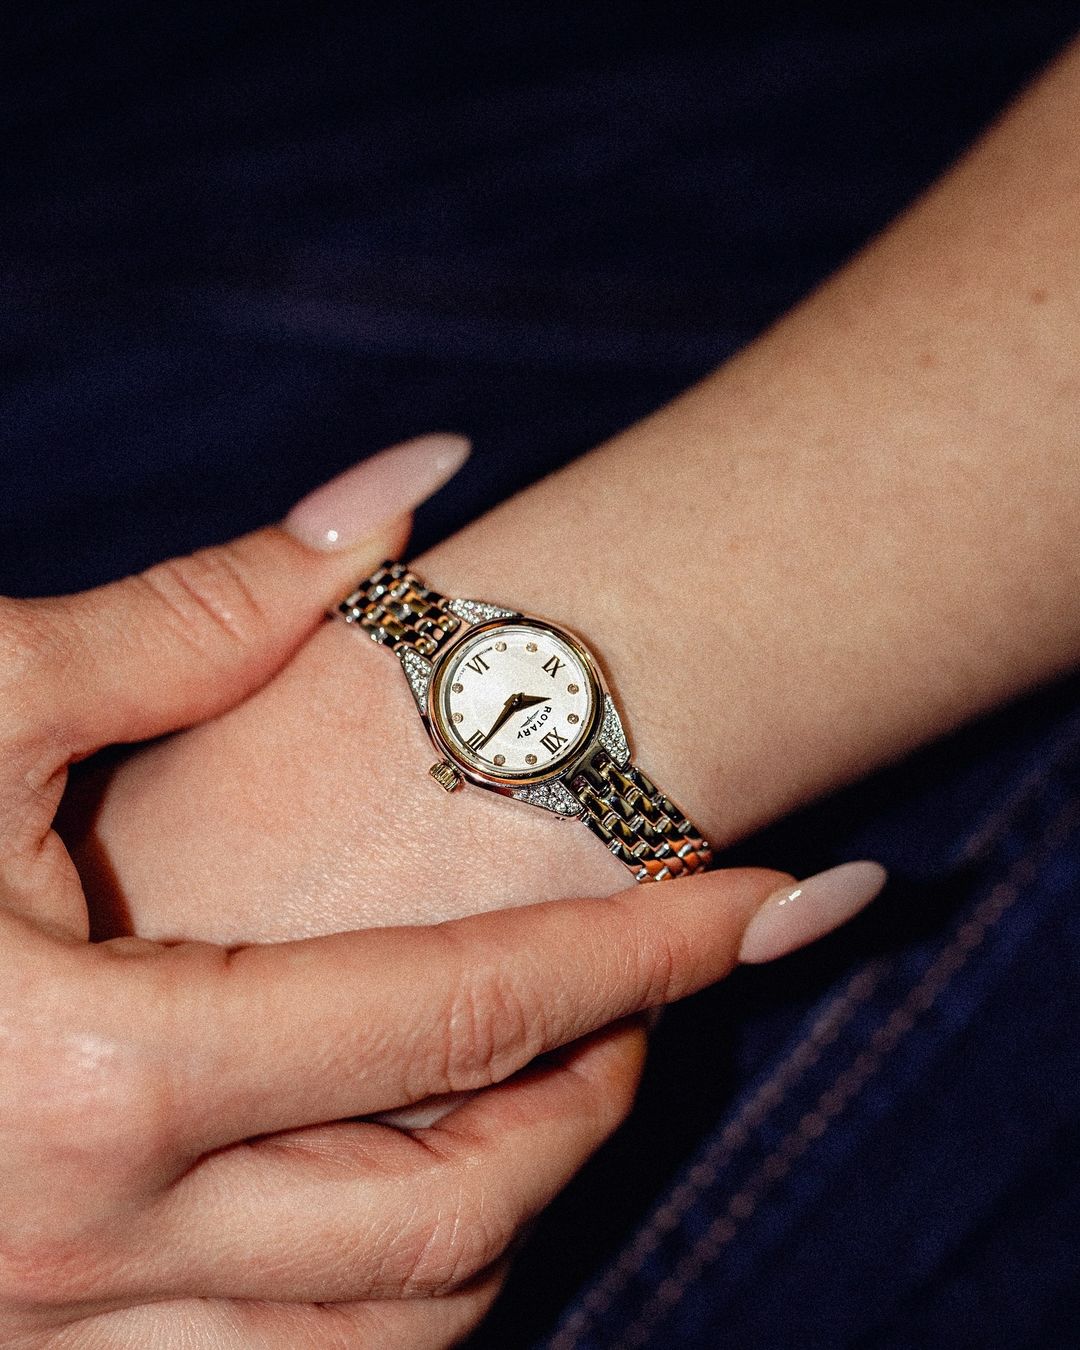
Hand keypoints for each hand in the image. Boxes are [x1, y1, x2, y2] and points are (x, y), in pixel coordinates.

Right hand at [0, 446, 800, 1346]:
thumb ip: (204, 606)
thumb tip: (416, 480)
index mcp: (98, 1070)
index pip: (469, 1012)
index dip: (653, 950)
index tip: (785, 905)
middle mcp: (90, 1248)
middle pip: (463, 1205)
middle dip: (593, 1089)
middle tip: (643, 985)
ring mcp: (63, 1339)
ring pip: (391, 1330)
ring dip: (509, 1205)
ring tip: (544, 1075)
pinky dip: (390, 1292)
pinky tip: (406, 1175)